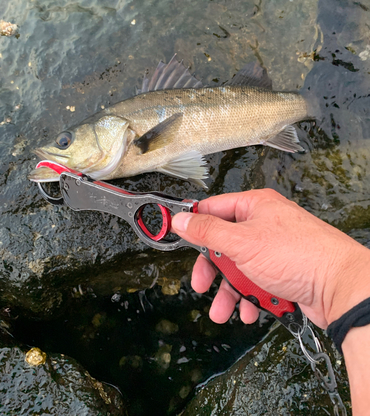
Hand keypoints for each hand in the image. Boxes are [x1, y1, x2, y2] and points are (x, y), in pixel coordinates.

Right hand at [172, 189, 369, 328]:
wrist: (339, 287)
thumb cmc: (298, 256)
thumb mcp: (241, 242)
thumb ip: (208, 231)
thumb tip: (183, 219)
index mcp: (255, 206)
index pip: (214, 209)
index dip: (194, 223)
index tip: (178, 234)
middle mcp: (265, 224)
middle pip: (225, 244)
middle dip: (213, 270)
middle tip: (202, 284)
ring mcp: (275, 249)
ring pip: (240, 268)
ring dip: (230, 292)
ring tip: (225, 311)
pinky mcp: (284, 272)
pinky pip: (258, 282)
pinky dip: (251, 297)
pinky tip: (252, 310)